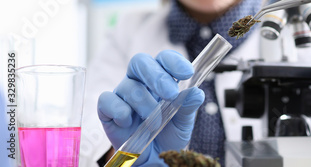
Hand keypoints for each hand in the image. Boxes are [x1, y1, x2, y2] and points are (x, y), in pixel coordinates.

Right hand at [98, 50, 204, 165]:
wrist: (155, 157)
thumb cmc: (169, 133)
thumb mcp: (184, 121)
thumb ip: (189, 105)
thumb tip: (196, 92)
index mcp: (161, 77)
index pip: (164, 59)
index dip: (174, 62)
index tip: (187, 73)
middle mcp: (140, 81)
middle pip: (140, 62)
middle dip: (157, 77)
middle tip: (171, 95)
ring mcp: (123, 94)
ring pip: (129, 86)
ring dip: (145, 104)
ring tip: (156, 123)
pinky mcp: (107, 109)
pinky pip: (107, 100)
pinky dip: (120, 111)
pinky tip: (129, 123)